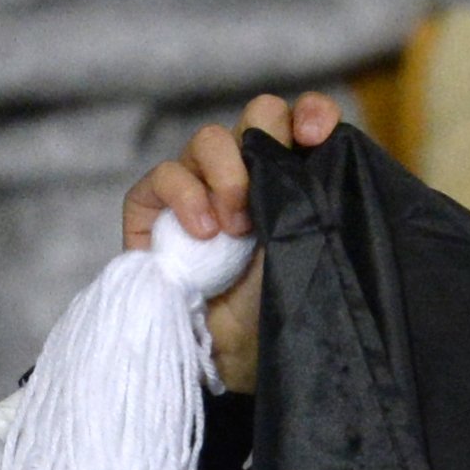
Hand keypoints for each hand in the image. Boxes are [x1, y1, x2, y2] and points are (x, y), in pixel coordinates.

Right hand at [120, 91, 343, 393]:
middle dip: (267, 141)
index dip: (313, 113)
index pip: (305, 119)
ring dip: (226, 176)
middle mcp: (247, 172)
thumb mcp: (309, 246)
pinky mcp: (152, 208)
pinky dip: (184, 196)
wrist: (235, 356)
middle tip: (268, 196)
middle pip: (258, 114)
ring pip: (209, 138)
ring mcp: (198, 186)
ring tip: (234, 227)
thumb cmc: (278, 305)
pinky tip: (202, 233)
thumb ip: (311, 198)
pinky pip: (163, 175)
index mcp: (291, 174)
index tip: (317, 136)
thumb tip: (313, 152)